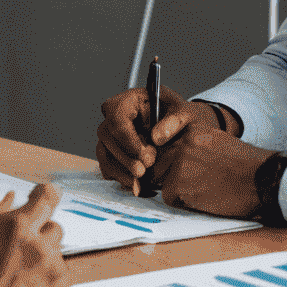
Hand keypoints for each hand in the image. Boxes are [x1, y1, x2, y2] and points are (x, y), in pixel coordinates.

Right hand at [0, 184, 69, 286]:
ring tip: (16, 271)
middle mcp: (39, 245)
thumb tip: (7, 199)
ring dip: (41, 253)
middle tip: (19, 243)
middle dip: (38, 229)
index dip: (45, 194)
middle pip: (52, 223)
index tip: (43, 194)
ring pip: (55, 249)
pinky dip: (44, 275)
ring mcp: (52, 270)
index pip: (45, 197)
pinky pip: (58, 273)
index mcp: (13, 226)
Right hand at [96, 87, 227, 194]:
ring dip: (120, 170)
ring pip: (104, 153)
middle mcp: (113, 117)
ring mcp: (110, 135)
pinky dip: (119, 177)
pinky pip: (106, 166)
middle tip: (145, 170)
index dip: (128, 140)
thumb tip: (156, 137)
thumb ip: (173, 121)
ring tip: (139, 182)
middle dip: (126, 158)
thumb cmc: (175, 116)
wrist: (175, 128)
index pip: (117, 118)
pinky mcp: (111, 152)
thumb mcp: (182, 112)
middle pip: (107, 136)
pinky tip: (135, 184)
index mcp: (127, 101)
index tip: (144, 156)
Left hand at [157, 128, 272, 219]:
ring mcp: (179, 164)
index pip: (166, 145)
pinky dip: (182, 202)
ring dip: (177, 188)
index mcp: (191, 131)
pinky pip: (170, 196)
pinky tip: (202, 200)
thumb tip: (174, 157)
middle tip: (192, 185)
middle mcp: (182, 144)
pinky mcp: (180, 185)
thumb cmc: (244, 166)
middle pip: (161, 163)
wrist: (260, 180)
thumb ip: (194, 146)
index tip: (177, 169)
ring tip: (201, 191)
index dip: (170, 161)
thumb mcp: (216, 142)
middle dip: (170, 175)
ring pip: (164, 180)